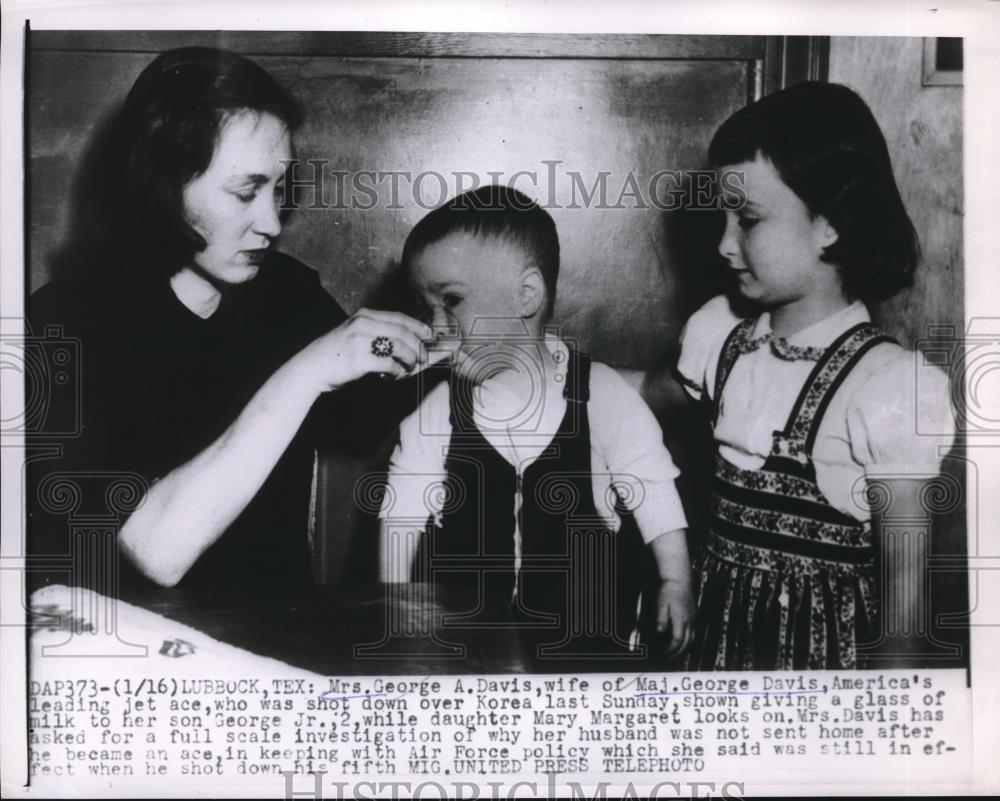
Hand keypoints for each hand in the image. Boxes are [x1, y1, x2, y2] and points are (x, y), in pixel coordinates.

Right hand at [296, 309, 451, 392]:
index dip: (418, 327)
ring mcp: (360, 341)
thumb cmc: (335, 354)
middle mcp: (362, 324)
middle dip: (418, 346)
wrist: (309, 368)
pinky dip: (396, 371)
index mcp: (363, 315)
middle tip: (422, 358)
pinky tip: (393, 375)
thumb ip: (376, 333)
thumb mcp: (353, 333)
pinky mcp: (359, 359)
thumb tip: (407, 342)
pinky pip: (389, 364)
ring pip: (399, 346)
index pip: (399, 318)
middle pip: (403, 332)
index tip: (430, 336)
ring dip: (409, 359)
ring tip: (408, 368)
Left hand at [654, 576, 694, 658]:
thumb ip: (661, 618)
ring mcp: (693, 619)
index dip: (671, 649)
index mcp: (681, 619)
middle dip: (678, 652)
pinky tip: (683, 642)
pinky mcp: (694, 616)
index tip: (664, 653)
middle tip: (669, 658)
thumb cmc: (668, 591)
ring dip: (685, 649)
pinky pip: (694, 633)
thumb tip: (659, 632)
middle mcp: (689, 621)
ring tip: (676, 654)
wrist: (680, 580)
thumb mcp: (661, 603)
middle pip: (687, 642)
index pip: (678, 639)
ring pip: (692, 639)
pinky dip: (689, 641)